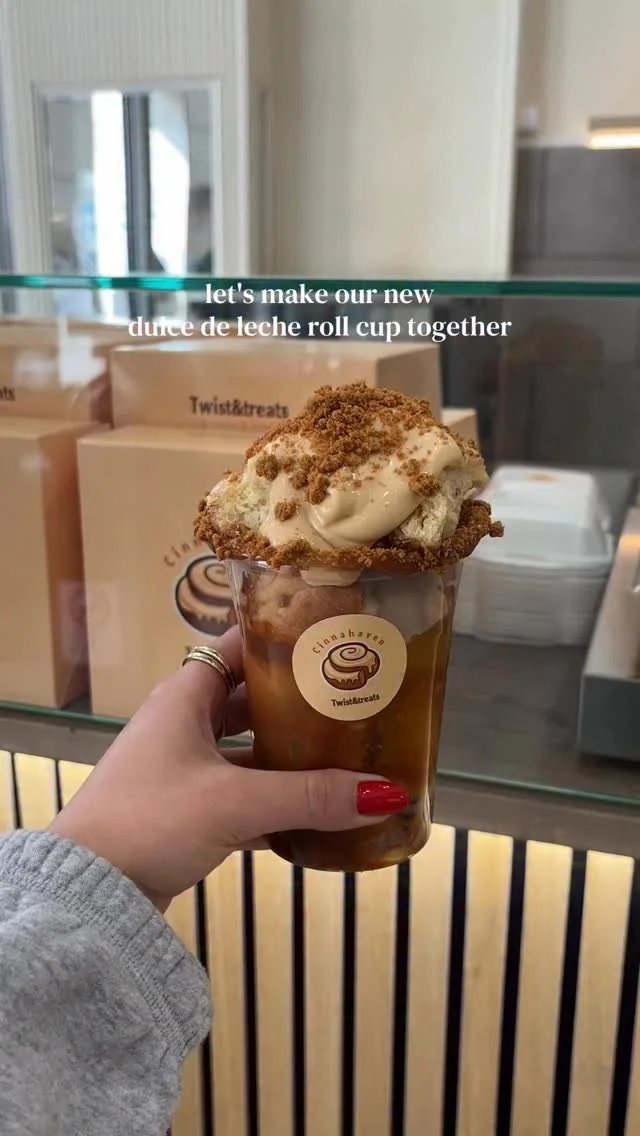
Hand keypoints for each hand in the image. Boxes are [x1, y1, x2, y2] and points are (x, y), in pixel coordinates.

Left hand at [49, 628, 408, 910]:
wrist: (88, 894)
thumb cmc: (151, 820)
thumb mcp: (236, 802)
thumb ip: (311, 797)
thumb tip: (387, 793)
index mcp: (185, 697)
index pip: (239, 648)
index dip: (282, 641)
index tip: (331, 642)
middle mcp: (183, 725)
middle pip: (251, 702)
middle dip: (299, 707)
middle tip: (353, 704)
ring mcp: (182, 771)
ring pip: (248, 753)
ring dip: (290, 761)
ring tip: (346, 759)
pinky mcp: (185, 814)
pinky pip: (241, 798)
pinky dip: (274, 805)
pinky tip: (316, 817)